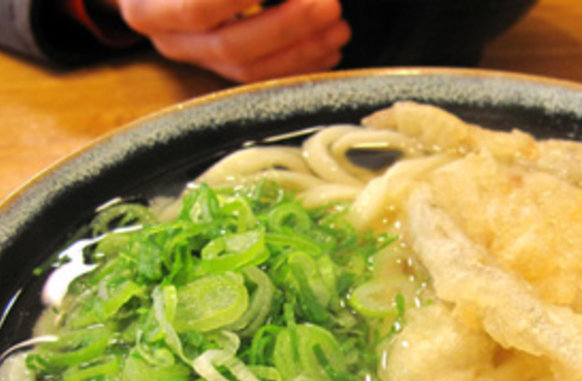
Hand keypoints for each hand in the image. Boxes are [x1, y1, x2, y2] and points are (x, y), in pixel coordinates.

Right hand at [112, 0, 350, 82]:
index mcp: (148, 8)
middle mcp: (170, 40)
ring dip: (303, 50)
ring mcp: (199, 60)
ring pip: (253, 69)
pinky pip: (265, 79)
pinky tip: (330, 48)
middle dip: (286, 26)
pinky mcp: (225, 73)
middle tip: (329, 5)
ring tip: (339, 26)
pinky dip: (301, 64)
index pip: (196, 9)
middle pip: (231, 45)